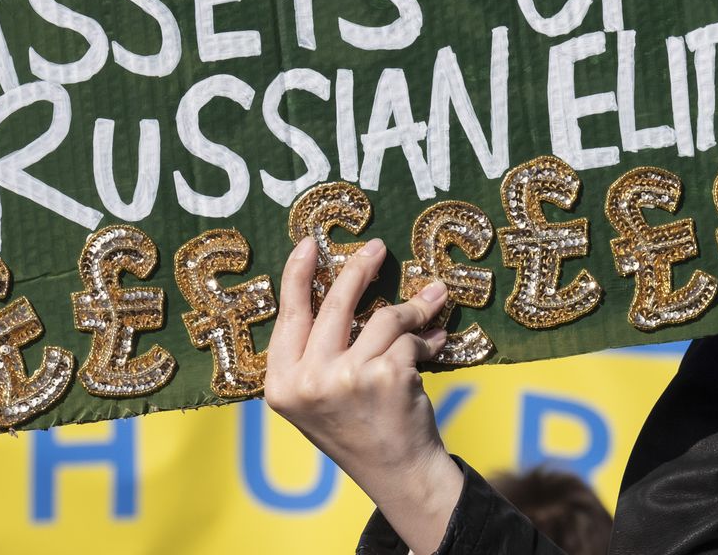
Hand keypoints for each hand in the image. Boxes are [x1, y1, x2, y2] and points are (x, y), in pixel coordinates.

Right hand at [266, 236, 461, 552]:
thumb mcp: (319, 395)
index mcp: (282, 385)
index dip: (299, 276)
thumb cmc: (359, 429)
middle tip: (378, 248)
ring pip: (383, 318)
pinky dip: (427, 340)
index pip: (289, 317)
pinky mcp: (385, 376)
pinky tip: (435, 345)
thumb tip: (343, 285)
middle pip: (336, 304)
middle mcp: (307, 380)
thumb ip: (320, 351)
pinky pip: (410, 339)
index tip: (310, 243)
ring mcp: (346, 377)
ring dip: (413, 310)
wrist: (397, 473)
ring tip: (431, 303)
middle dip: (360, 270)